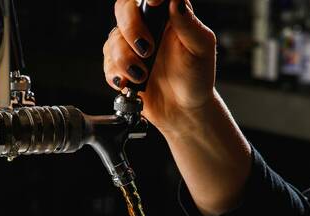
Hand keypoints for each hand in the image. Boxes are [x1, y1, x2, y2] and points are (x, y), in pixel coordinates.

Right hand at [103, 0, 216, 136]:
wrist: (183, 111)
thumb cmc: (196, 78)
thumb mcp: (201, 48)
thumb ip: (188, 23)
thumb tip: (176, 1)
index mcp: (168, 15)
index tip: (155, 2)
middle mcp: (147, 26)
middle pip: (123, 8)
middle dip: (131, 28)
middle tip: (147, 49)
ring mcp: (131, 46)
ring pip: (113, 39)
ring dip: (125, 59)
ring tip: (143, 75)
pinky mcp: (120, 66)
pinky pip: (108, 63)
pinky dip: (117, 74)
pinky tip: (131, 83)